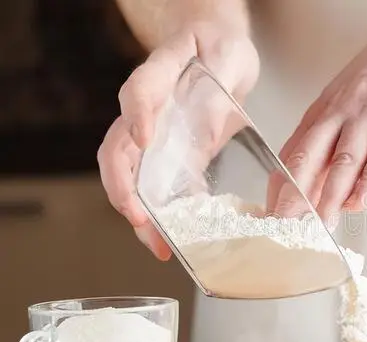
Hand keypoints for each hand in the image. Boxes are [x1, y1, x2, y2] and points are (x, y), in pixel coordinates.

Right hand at [98, 24, 258, 259]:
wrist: (216, 52)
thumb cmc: (218, 48)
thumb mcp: (228, 53)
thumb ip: (223, 73)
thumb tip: (219, 108)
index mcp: (159, 77)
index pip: (139, 92)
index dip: (137, 116)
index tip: (143, 140)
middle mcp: (147, 112)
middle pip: (117, 150)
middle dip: (123, 187)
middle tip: (140, 219)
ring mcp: (153, 137)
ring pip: (130, 177)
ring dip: (137, 212)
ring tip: (158, 245)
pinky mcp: (170, 155)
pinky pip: (156, 187)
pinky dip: (161, 215)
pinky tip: (173, 239)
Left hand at [268, 7, 366, 221]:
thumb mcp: (345, 102)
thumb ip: (331, 141)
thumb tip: (315, 184)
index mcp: (323, 111)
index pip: (292, 153)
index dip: (280, 185)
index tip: (272, 213)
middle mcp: (340, 110)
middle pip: (310, 155)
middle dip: (295, 193)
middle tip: (286, 223)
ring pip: (345, 157)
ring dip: (332, 193)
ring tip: (324, 222)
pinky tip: (362, 200)